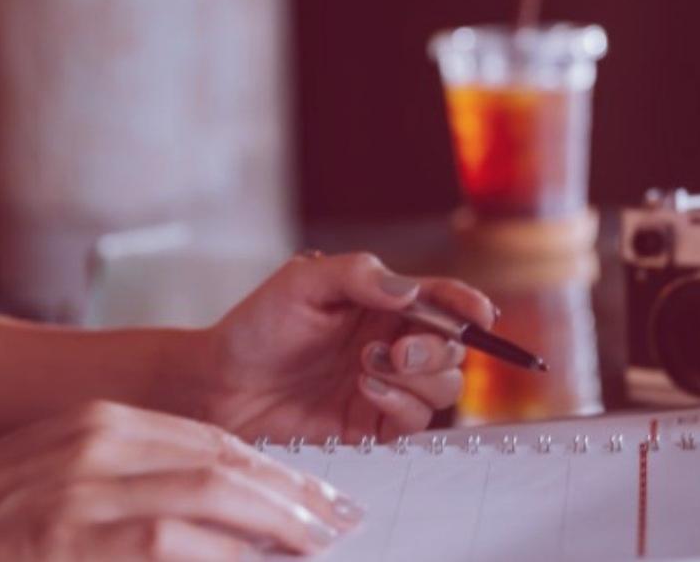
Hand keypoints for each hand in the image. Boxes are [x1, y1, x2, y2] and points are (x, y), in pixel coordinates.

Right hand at [0, 401, 362, 559]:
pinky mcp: (66, 532)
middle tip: (340, 522)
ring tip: (316, 545)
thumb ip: (124, 484)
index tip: (319, 495)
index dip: (274, 470)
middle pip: (223, 460)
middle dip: (292, 493)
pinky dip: (219, 552)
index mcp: (97, 421)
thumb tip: (205, 517)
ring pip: (207, 496)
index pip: (211, 439)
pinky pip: (166, 540)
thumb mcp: (53, 478)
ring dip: (273, 523)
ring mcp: (80, 486)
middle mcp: (96, 440)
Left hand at [172, 252, 496, 441]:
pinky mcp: (373, 425)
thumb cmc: (257, 327)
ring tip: (367, 369)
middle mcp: (392, 343)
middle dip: (439, 349)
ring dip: (418, 378)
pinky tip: (365, 389)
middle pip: (454, 348)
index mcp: (383, 304)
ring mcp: (387, 386)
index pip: (441, 300)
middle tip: (399, 352)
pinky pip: (415, 421)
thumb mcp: (302, 282)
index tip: (479, 313)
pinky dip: (401, 405)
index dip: (467, 304)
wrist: (221, 385)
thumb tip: (411, 291)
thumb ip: (358, 275)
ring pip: (444, 386)